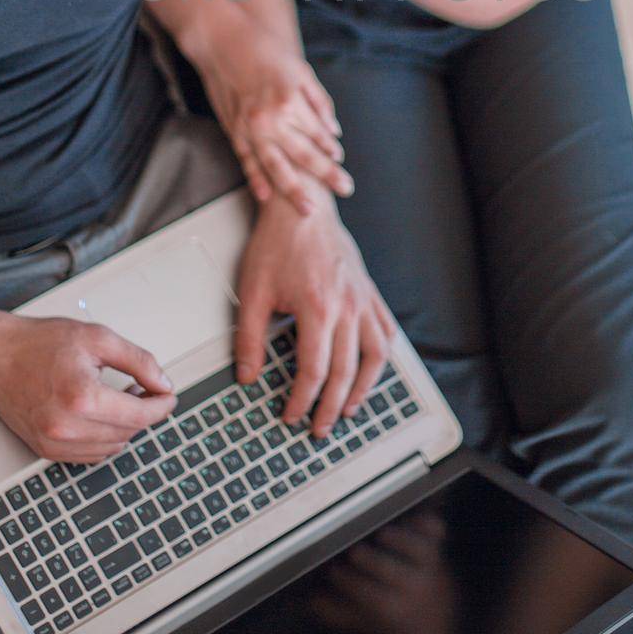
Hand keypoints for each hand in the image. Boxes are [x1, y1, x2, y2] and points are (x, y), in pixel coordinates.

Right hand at [0, 313, 177, 461]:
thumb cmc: (42, 343)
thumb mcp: (99, 338)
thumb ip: (138, 361)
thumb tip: (163, 384)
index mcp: (83, 398)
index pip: (139, 416)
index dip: (161, 406)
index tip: (168, 396)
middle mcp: (67, 428)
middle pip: (128, 432)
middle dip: (144, 413)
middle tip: (145, 389)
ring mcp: (54, 443)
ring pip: (112, 447)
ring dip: (125, 427)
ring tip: (121, 398)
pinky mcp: (46, 450)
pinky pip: (90, 455)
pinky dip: (104, 438)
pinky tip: (102, 414)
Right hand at [193, 19, 353, 215]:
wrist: (224, 43)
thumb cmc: (265, 53)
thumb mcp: (301, 71)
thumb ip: (319, 102)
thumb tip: (333, 131)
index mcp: (291, 101)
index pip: (318, 134)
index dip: (331, 151)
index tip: (341, 163)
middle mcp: (271, 118)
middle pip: (303, 155)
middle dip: (326, 175)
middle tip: (345, 189)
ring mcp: (250, 128)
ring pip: (275, 167)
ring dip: (293, 190)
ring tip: (308, 209)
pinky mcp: (233, 131)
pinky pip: (247, 161)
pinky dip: (256, 180)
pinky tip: (267, 197)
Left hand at [234, 187, 396, 437]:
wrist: (301, 206)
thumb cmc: (277, 243)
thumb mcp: (252, 291)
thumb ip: (249, 338)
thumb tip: (248, 375)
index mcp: (317, 308)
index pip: (313, 370)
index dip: (302, 400)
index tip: (291, 415)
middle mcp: (346, 306)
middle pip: (345, 372)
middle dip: (330, 406)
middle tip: (318, 427)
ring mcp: (362, 299)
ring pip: (374, 356)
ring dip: (363, 389)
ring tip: (348, 408)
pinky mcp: (368, 291)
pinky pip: (385, 329)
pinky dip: (381, 354)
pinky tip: (373, 368)